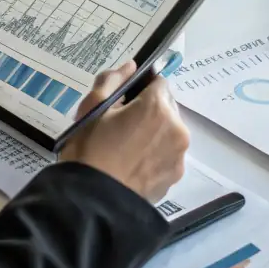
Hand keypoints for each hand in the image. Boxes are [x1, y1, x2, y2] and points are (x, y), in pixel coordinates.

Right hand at [58, 61, 190, 205]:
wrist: (92, 201)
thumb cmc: (89, 149)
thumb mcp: (92, 107)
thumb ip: (113, 80)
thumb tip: (131, 67)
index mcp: (157, 107)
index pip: (158, 82)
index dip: (140, 88)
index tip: (123, 101)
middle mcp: (177, 129)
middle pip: (166, 107)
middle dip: (148, 110)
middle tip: (120, 125)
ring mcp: (179, 156)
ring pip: (168, 131)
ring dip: (154, 132)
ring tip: (126, 147)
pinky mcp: (175, 177)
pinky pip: (167, 155)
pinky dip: (155, 154)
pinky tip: (132, 164)